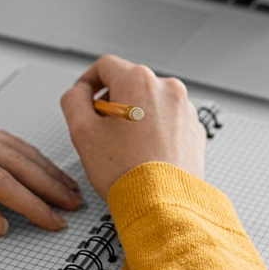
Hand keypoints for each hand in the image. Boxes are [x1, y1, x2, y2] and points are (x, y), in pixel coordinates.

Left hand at [0, 117, 81, 237]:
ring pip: (8, 143)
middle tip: (71, 201)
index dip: (32, 203)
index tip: (53, 218)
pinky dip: (19, 153)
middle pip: (12, 157)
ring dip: (38, 165)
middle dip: (46, 182)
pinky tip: (34, 164)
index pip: (0, 180)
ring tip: (63, 185)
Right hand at [60, 55, 206, 198]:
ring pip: (150, 103)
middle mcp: (167, 89)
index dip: (88, 81)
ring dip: (134, 117)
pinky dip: (154, 130)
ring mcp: (185, 109)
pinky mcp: (194, 129)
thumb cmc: (127, 172)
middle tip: (101, 130)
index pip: (106, 66)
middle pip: (130, 84)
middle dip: (113, 102)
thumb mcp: (82, 132)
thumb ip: (73, 101)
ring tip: (124, 147)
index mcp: (140, 81)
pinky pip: (168, 121)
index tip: (84, 98)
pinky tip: (144, 154)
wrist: (163, 204)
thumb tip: (79, 92)